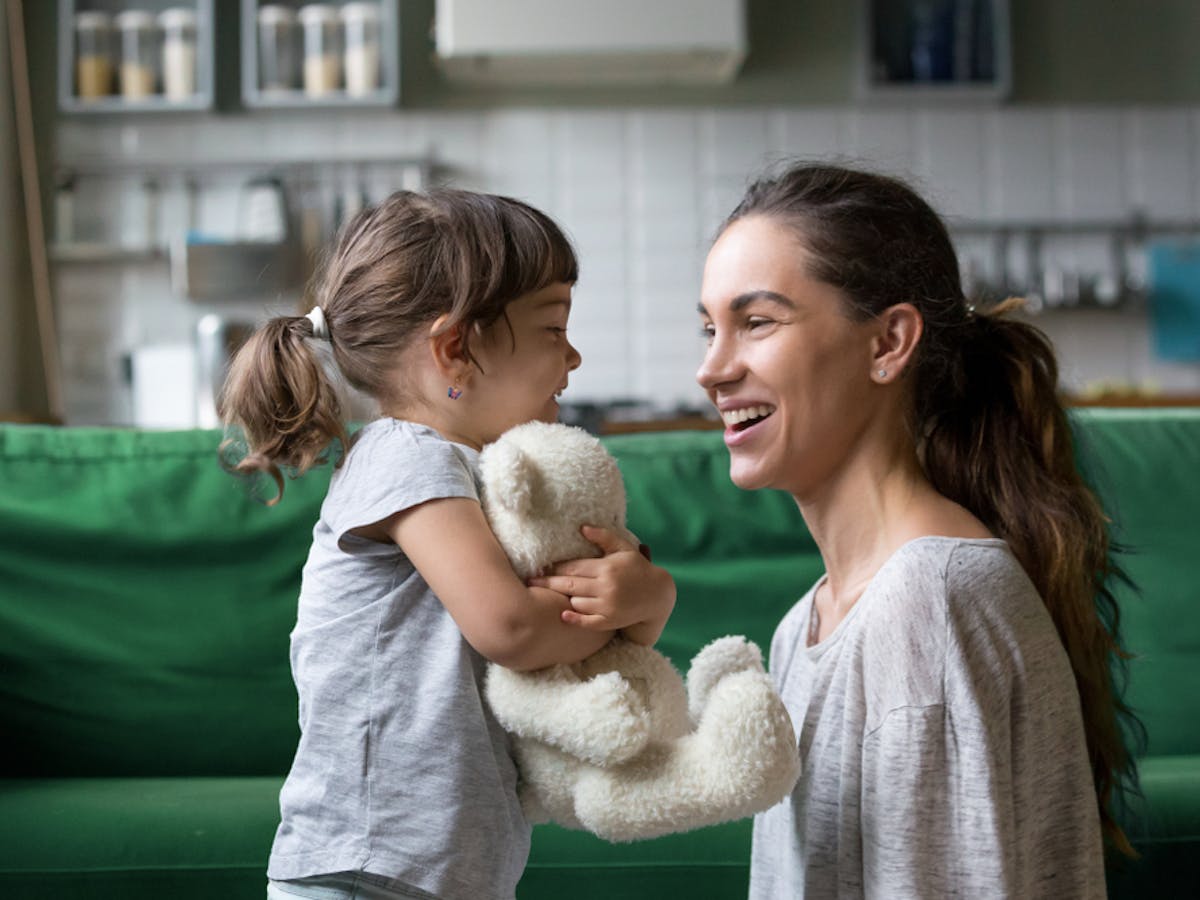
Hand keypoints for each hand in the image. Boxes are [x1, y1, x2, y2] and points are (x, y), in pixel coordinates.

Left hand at [527, 525, 675, 643]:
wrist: (657, 595)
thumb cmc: (637, 568)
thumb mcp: (624, 549)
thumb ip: (603, 537)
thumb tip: (582, 528)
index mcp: (606, 567)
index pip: (573, 567)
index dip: (555, 567)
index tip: (541, 566)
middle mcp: (606, 587)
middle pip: (569, 584)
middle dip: (548, 582)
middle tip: (532, 580)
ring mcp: (607, 606)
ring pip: (575, 602)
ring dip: (565, 597)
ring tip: (554, 593)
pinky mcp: (609, 621)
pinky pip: (586, 621)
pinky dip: (574, 618)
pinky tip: (563, 614)